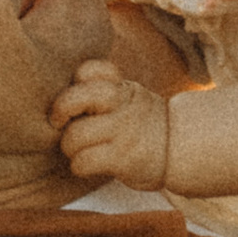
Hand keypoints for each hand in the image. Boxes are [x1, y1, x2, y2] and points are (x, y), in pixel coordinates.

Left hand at [50, 61, 172, 189]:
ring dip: (69, 147)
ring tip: (78, 150)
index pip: (90, 70)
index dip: (77, 80)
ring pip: (75, 135)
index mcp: (123, 88)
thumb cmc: (142, 125)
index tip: (76, 96)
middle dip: (60, 110)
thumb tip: (58, 96)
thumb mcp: (130, 98)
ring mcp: (124, 132)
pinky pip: (84, 161)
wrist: (179, 152)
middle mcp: (124, 106)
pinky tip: (87, 165)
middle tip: (57, 122)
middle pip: (79, 97)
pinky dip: (78, 165)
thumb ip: (102, 90)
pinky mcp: (123, 159)